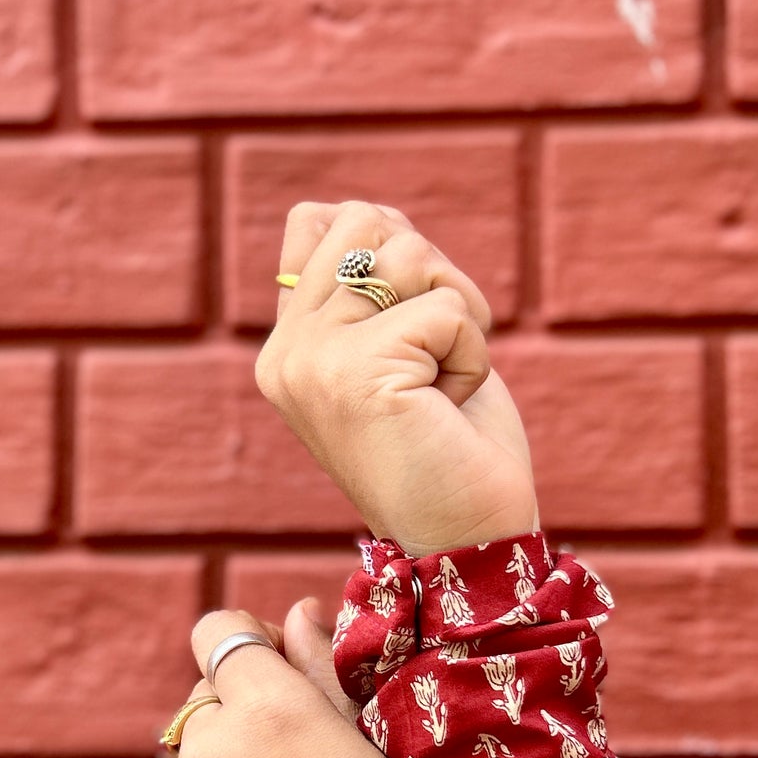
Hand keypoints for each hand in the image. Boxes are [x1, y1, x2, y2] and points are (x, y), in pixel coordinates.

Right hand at [255, 200, 537, 556]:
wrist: (468, 540)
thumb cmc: (451, 446)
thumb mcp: (404, 347)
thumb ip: (377, 285)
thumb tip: (380, 217)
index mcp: (287, 347)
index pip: (316, 220)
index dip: (385, 242)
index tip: (412, 317)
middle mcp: (285, 352)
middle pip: (364, 220)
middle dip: (430, 273)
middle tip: (437, 352)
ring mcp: (312, 362)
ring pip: (408, 253)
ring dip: (457, 314)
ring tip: (444, 383)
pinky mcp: (356, 373)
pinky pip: (446, 308)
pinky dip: (471, 353)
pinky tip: (450, 407)